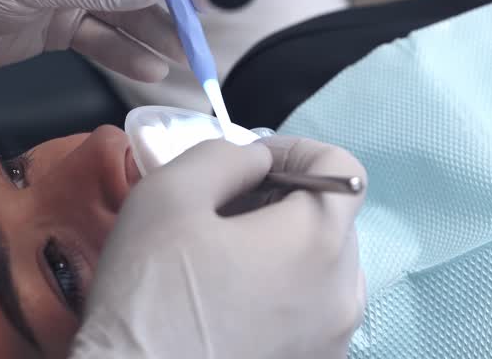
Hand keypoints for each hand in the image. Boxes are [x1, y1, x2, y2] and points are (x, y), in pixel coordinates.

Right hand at [71, 136, 366, 358]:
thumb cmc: (149, 293)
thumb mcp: (171, 192)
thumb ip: (227, 157)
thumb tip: (258, 164)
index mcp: (319, 241)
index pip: (343, 169)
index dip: (294, 152)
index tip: (248, 166)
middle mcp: (343, 294)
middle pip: (333, 220)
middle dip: (287, 202)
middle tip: (226, 212)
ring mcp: (332, 342)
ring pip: (323, 270)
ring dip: (286, 251)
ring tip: (226, 262)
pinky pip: (312, 314)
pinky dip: (284, 296)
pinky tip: (231, 305)